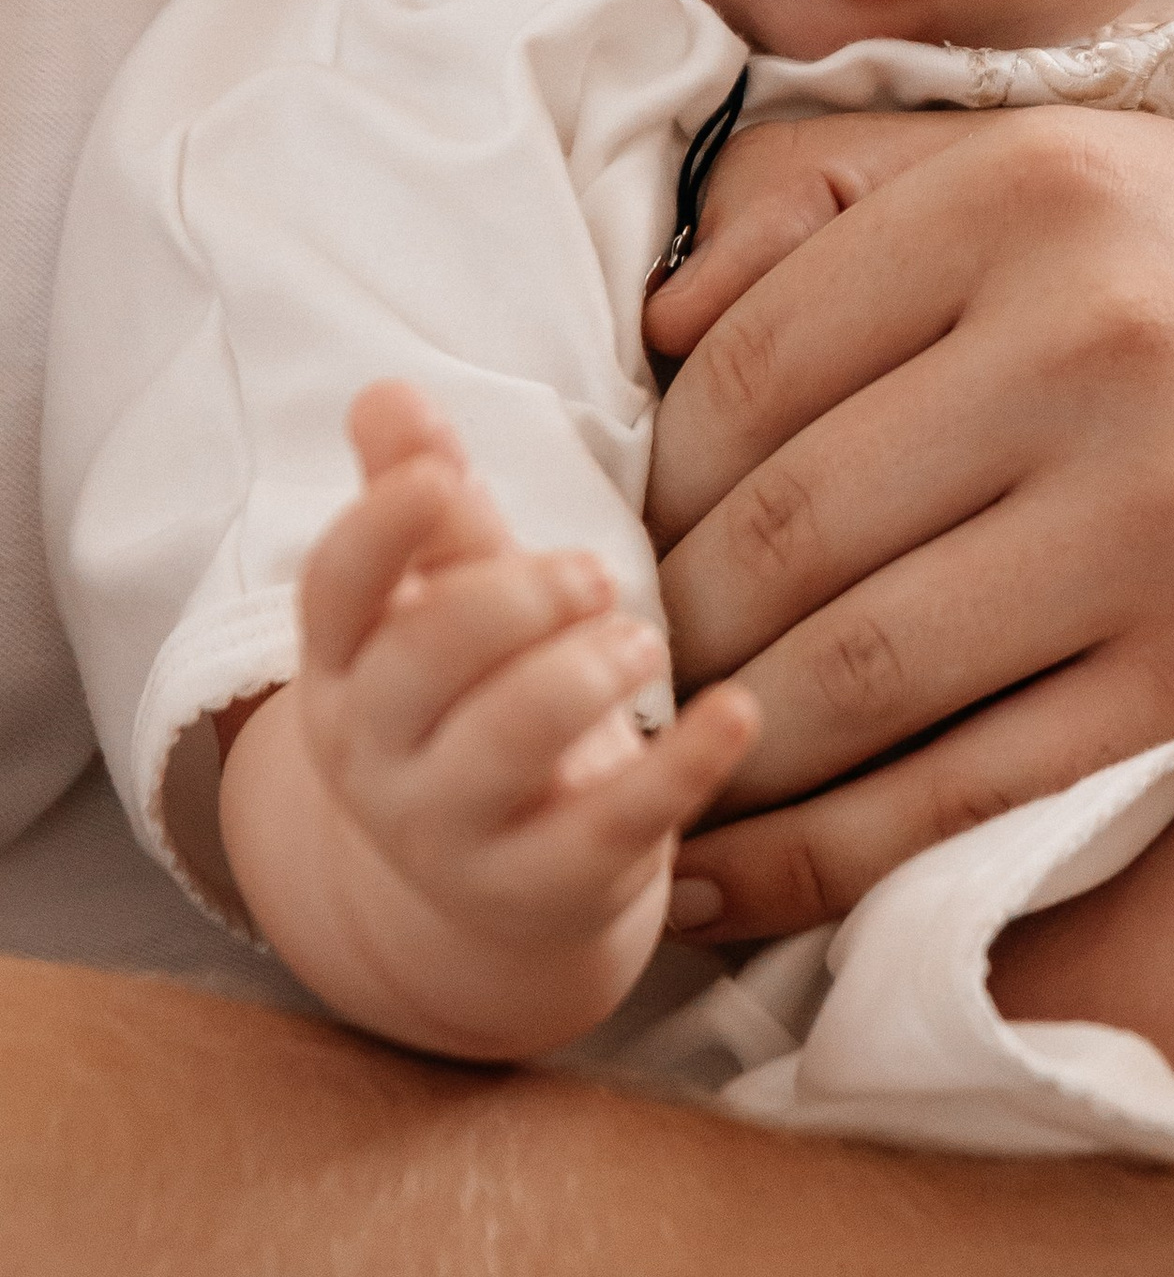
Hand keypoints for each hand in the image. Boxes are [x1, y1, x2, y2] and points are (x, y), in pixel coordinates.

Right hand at [224, 381, 757, 1059]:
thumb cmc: (480, 698)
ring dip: (586, 668)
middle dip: (513, 598)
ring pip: (506, 741)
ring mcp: (455, 833)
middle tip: (596, 574)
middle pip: (421, 663)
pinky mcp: (553, 884)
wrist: (507, 886)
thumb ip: (422, 504)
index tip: (443, 473)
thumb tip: (385, 390)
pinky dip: (686, 764)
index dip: (379, 528)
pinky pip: (617, 823)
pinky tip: (739, 710)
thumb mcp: (447, 598)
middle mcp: (377, 757)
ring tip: (642, 641)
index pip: (331, 592)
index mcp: (343, 668)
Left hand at [643, 108, 1173, 939]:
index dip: (642, 486)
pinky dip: (824, 856)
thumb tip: (655, 325)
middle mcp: (1094, 334)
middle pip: (772, 526)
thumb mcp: (1089, 174)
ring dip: (718, 751)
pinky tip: (740, 878)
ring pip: (846, 671)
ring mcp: (1159, 513)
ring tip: (657, 777)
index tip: (618, 553)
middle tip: (612, 687)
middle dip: (658, 633)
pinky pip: (962, 793)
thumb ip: (859, 201)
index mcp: (1036, 191)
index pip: (738, 366)